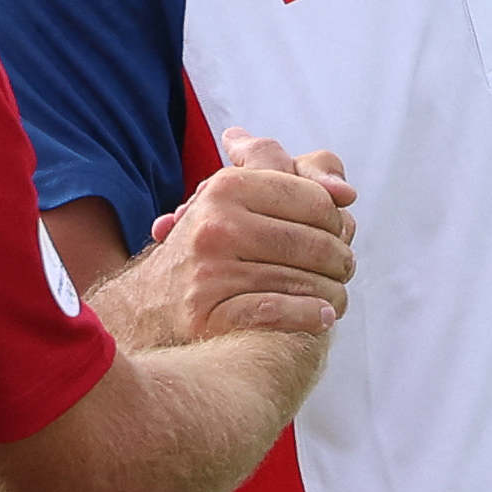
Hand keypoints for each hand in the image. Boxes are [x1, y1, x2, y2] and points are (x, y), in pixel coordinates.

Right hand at [124, 131, 356, 343]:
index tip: (336, 234)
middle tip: (342, 271)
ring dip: (332, 295)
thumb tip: (345, 192)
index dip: (336, 220)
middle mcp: (216, 225)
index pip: (316, 199)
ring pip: (303, 281)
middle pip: (315, 243)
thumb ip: (294, 175)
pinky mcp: (206, 313)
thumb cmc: (210, 247)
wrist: (147, 306)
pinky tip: (320, 317)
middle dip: (340, 261)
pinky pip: (278, 312)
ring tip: (335, 299)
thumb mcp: (239, 196)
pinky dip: (309, 317)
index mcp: (227, 188)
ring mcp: (209, 271)